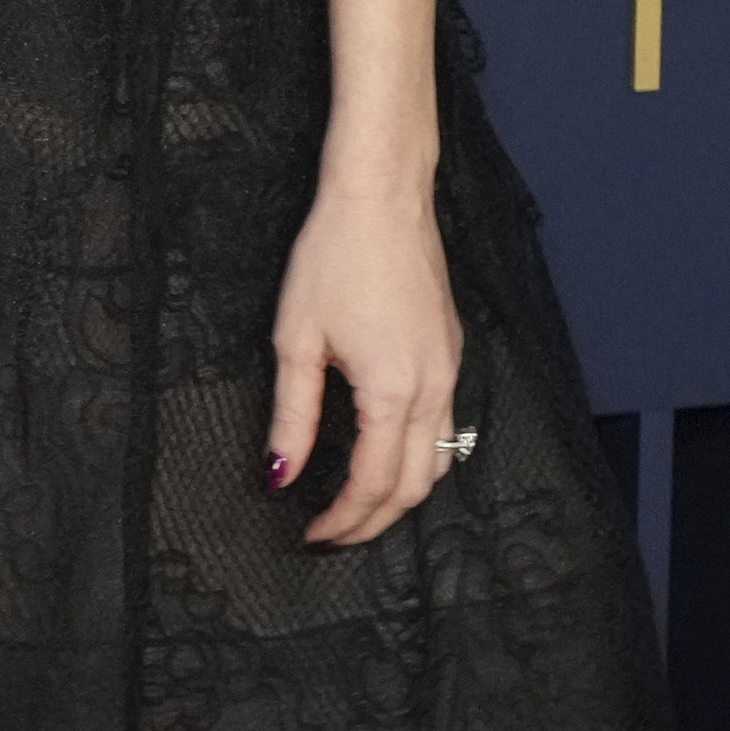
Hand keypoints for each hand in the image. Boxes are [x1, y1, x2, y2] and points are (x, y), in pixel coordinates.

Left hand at [265, 182, 462, 545]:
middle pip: (416, 485)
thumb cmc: (335, 255)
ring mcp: (450, 368)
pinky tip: (384, 454)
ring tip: (356, 504)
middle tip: (331, 534)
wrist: (383, 194)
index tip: (312, 536)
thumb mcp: (296, 341)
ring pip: (439, 460)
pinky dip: (418, 457)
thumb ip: (292, 418)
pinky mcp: (451, 351)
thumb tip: (279, 476)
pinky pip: (446, 426)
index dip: (343, 520)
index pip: (374, 483)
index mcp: (394, 390)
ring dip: (400, 494)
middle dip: (375, 520)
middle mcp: (434, 387)